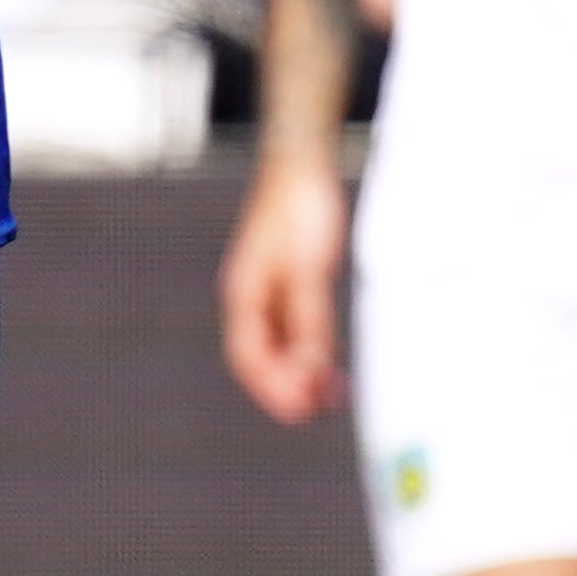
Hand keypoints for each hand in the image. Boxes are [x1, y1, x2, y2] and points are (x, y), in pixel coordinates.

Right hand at [218, 153, 351, 422]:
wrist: (301, 163)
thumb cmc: (299, 210)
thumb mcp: (307, 270)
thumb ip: (308, 321)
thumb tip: (310, 369)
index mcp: (243, 294)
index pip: (249, 355)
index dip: (271, 387)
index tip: (299, 412)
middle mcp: (250, 298)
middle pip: (262, 356)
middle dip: (288, 387)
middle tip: (319, 411)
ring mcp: (267, 290)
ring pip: (279, 345)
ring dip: (301, 372)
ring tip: (333, 395)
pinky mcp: (288, 281)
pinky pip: (295, 328)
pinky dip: (311, 350)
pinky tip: (332, 362)